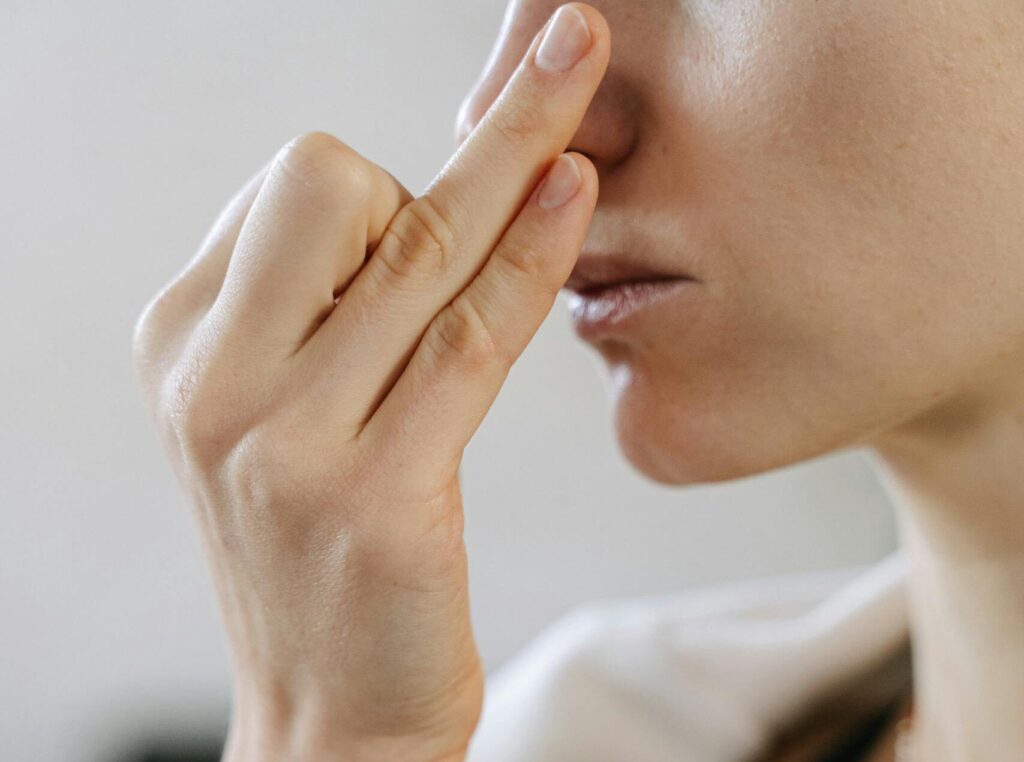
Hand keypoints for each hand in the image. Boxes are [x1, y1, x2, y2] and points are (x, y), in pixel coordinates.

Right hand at [131, 4, 609, 760]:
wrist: (331, 717)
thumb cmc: (322, 552)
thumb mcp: (284, 417)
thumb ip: (323, 308)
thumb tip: (434, 190)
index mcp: (182, 342)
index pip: (290, 188)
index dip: (383, 190)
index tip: (434, 220)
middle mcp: (215, 380)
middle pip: (337, 185)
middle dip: (439, 165)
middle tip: (514, 163)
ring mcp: (288, 441)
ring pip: (423, 249)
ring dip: (516, 146)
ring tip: (580, 57)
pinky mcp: (377, 497)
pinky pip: (473, 336)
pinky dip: (532, 253)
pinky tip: (574, 187)